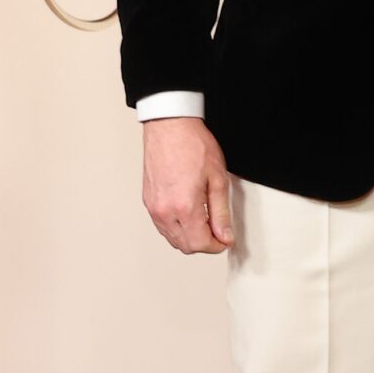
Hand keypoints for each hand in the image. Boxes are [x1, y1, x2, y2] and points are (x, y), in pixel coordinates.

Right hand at [142, 117, 234, 253]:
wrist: (170, 127)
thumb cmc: (193, 146)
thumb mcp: (218, 180)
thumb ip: (221, 213)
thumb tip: (225, 235)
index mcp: (184, 207)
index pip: (200, 244)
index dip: (217, 245)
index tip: (225, 239)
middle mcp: (164, 211)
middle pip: (185, 246)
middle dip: (204, 243)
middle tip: (218, 230)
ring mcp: (153, 207)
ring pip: (172, 239)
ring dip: (189, 237)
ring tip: (205, 220)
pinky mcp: (148, 201)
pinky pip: (162, 226)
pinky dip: (177, 228)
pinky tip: (189, 214)